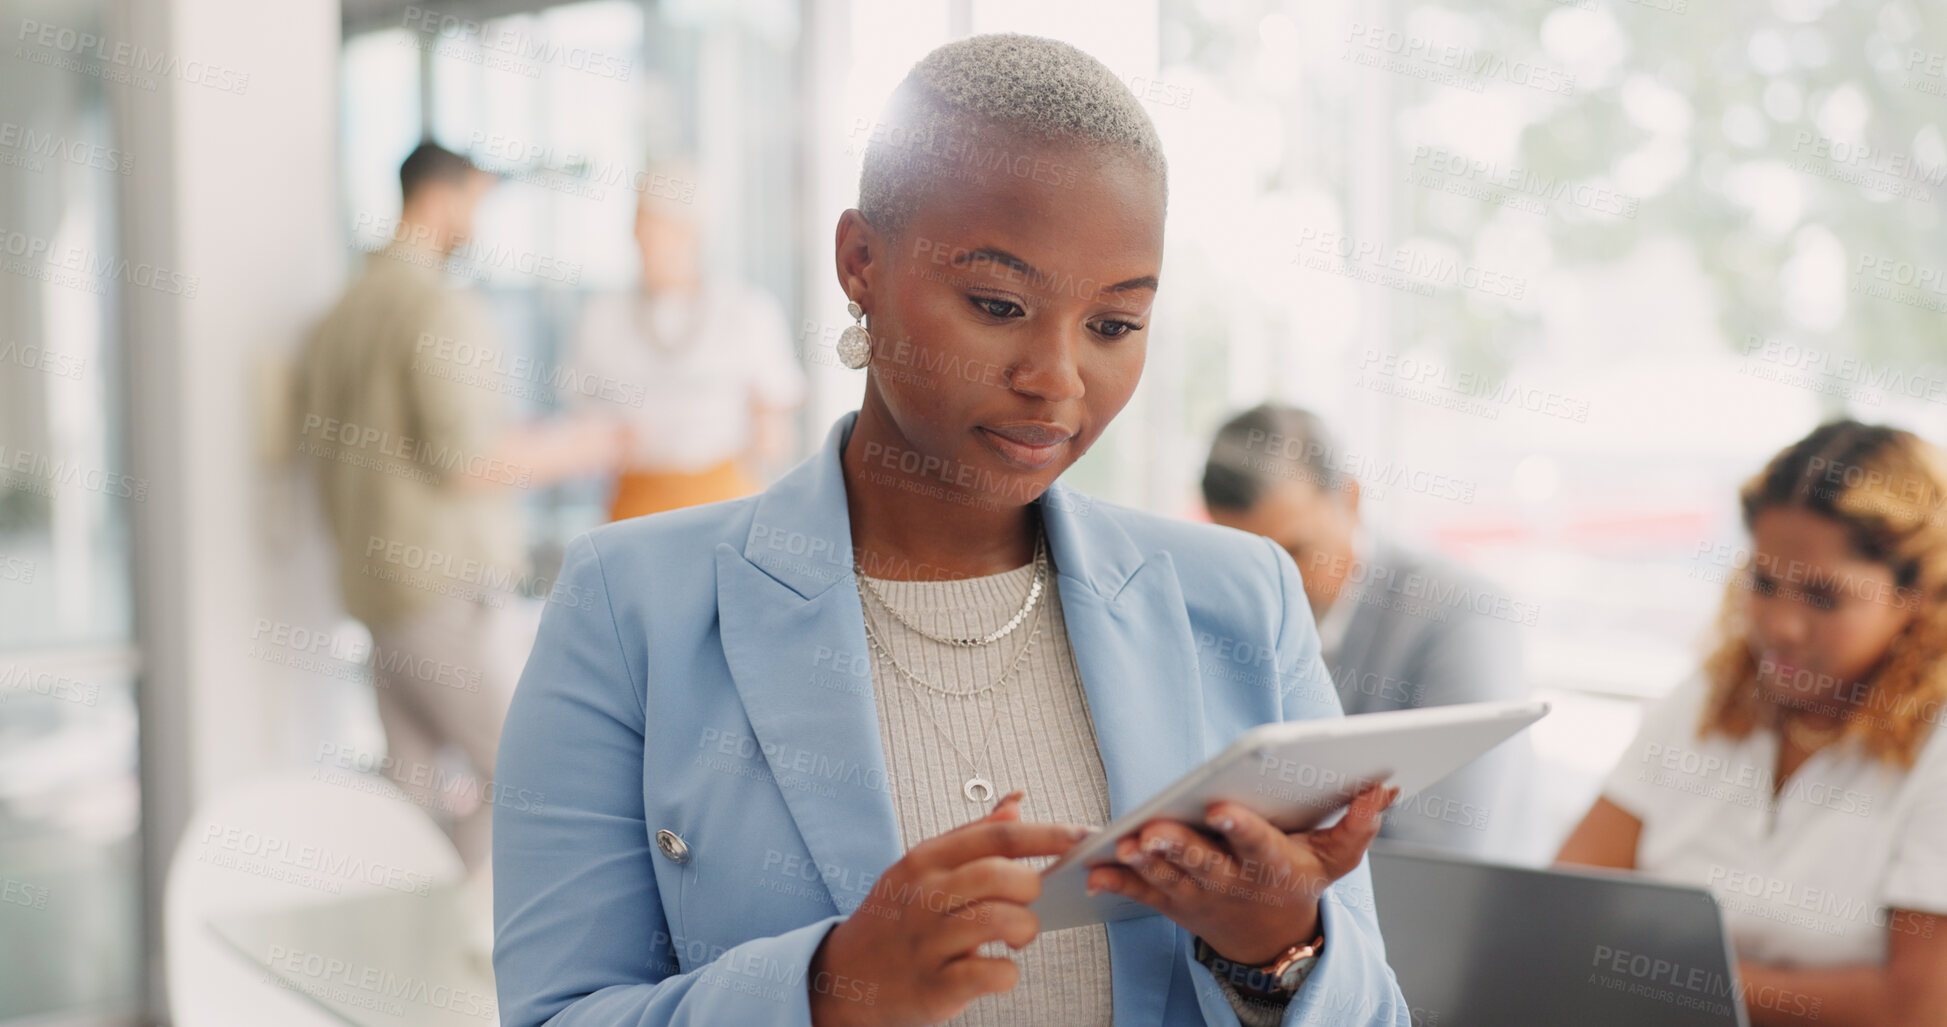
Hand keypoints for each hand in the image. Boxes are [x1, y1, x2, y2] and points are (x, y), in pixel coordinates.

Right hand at [807, 791, 1089, 1026]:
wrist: (844, 977)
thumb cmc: (894, 918)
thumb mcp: (920, 868)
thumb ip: (971, 836)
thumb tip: (1017, 801)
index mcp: (925, 860)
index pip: (997, 836)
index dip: (1048, 834)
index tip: (1082, 836)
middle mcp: (924, 896)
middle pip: (1002, 876)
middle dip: (1032, 888)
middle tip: (1028, 902)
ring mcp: (927, 942)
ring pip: (1000, 921)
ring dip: (1025, 929)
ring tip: (1018, 937)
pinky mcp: (934, 985)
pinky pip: (992, 973)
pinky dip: (1008, 973)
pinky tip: (998, 969)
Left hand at [1084, 783, 1399, 964]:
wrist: (1268, 939)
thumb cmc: (1296, 881)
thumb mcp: (1335, 859)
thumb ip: (1357, 826)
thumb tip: (1381, 790)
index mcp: (1271, 866)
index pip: (1257, 846)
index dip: (1240, 829)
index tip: (1220, 808)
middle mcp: (1231, 882)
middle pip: (1203, 863)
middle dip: (1179, 846)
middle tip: (1154, 831)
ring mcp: (1198, 894)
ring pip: (1167, 877)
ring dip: (1143, 862)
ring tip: (1122, 844)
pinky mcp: (1171, 900)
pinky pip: (1141, 892)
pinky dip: (1117, 883)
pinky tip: (1094, 871)